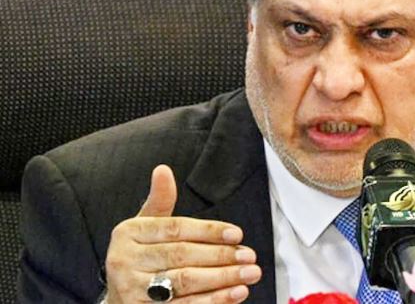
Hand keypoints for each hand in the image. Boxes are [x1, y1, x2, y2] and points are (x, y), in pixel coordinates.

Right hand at [104, 165, 261, 302]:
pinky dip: (212, 301)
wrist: (119, 298)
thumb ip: (159, 200)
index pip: (175, 229)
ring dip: (222, 279)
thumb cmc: (140, 256)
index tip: (237, 234)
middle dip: (221, 256)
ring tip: (248, 274)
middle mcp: (125, 260)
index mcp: (128, 232)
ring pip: (185, 282)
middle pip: (182, 255)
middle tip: (250, 256)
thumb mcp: (145, 226)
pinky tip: (235, 294)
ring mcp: (131, 289)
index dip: (208, 231)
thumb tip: (163, 169)